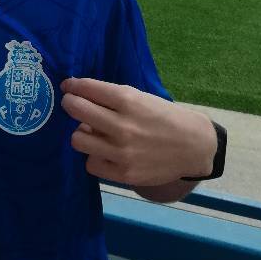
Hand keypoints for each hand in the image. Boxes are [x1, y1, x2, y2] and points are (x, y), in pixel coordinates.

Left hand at [60, 78, 216, 186]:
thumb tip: (79, 97)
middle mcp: (122, 125)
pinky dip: (95, 156)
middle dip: (70, 103)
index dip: (72, 86)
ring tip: (91, 132)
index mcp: (129, 100)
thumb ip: (112, 99)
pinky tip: (105, 152)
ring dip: (81, 133)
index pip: (88, 89)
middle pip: (76, 110)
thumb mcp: (142, 98)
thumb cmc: (164, 117)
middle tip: (72, 104)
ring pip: (78, 139)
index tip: (68, 86)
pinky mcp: (123, 173)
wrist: (193, 146)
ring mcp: (122, 152)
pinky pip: (91, 164)